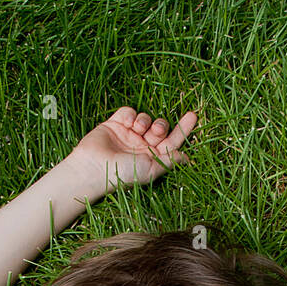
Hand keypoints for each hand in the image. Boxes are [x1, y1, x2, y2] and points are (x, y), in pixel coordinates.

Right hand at [69, 106, 197, 192]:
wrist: (93, 167)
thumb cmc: (123, 173)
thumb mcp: (151, 169)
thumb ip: (170, 161)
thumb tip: (188, 158)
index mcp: (152, 158)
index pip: (172, 142)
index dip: (183, 129)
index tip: (193, 116)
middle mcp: (142, 146)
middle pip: (161, 128)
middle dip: (161, 126)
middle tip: (156, 131)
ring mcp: (129, 134)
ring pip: (146, 118)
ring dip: (146, 121)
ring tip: (138, 129)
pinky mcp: (115, 124)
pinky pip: (129, 112)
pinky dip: (131, 114)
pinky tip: (127, 124)